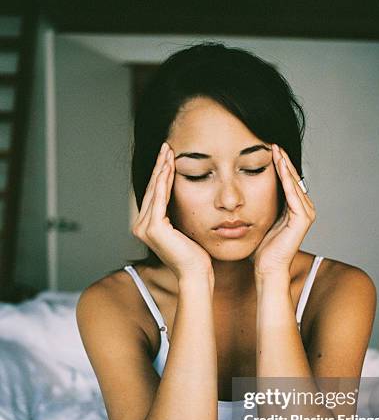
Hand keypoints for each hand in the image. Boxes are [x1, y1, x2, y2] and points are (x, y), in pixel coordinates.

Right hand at [132, 142, 212, 279]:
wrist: (196, 273)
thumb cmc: (195, 256)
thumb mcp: (184, 229)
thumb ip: (177, 215)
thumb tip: (182, 199)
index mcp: (147, 227)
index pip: (155, 194)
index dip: (161, 174)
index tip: (168, 156)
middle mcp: (140, 226)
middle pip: (152, 189)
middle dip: (159, 166)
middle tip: (166, 146)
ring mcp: (144, 227)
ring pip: (155, 190)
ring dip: (161, 168)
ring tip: (168, 150)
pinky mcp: (153, 227)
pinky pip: (159, 198)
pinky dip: (164, 180)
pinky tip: (169, 166)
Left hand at [252, 144, 315, 277]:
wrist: (267, 268)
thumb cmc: (262, 249)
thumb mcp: (262, 219)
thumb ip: (263, 205)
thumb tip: (250, 190)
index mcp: (296, 209)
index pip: (288, 181)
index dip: (280, 165)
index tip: (269, 149)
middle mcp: (305, 209)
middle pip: (293, 179)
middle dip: (283, 160)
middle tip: (273, 142)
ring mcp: (305, 214)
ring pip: (294, 183)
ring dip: (285, 165)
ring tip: (276, 149)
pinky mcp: (302, 219)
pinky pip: (293, 194)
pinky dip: (286, 179)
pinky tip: (279, 165)